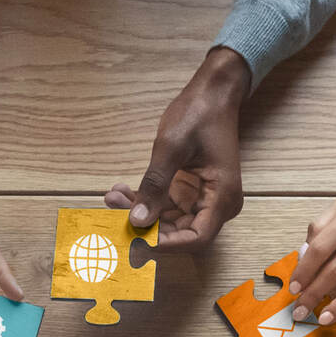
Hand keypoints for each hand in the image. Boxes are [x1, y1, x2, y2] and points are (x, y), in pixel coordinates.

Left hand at [105, 46, 248, 251]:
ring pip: (168, 222)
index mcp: (222, 198)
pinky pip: (165, 208)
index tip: (134, 235)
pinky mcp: (190, 193)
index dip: (165, 243)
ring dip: (139, 213)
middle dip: (145, 225)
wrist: (213, 93)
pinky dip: (144, 202)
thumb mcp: (171, 148)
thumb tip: (137, 221)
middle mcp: (217, 206)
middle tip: (113, 208)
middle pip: (179, 233)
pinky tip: (121, 191)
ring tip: (113, 195)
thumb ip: (155, 186)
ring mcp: (203, 200)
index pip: (196, 238)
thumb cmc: (199, 114)